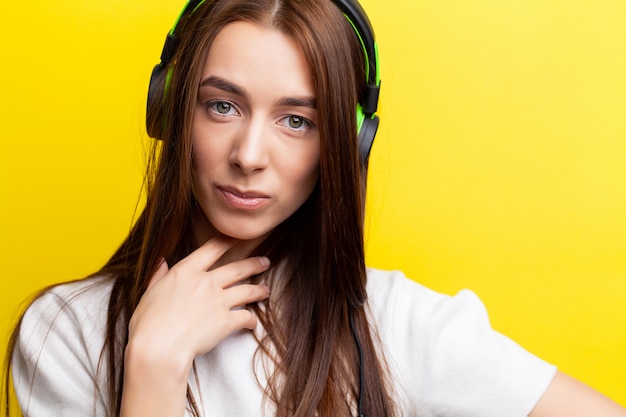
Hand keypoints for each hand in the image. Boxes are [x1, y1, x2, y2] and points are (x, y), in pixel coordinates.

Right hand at [127, 236, 270, 367]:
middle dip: (254, 264)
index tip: (237, 238)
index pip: (211, 249)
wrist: (159, 347)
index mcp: (186, 272)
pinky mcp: (226, 321)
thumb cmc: (148, 323)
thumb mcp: (148, 293)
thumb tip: (161, 261)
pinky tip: (253, 323)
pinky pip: (246, 317)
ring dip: (259, 290)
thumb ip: (158, 275)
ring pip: (247, 290)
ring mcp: (218, 300)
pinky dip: (252, 320)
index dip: (227, 241)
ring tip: (266, 290)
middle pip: (237, 268)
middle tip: (265, 262)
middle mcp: (206, 282)